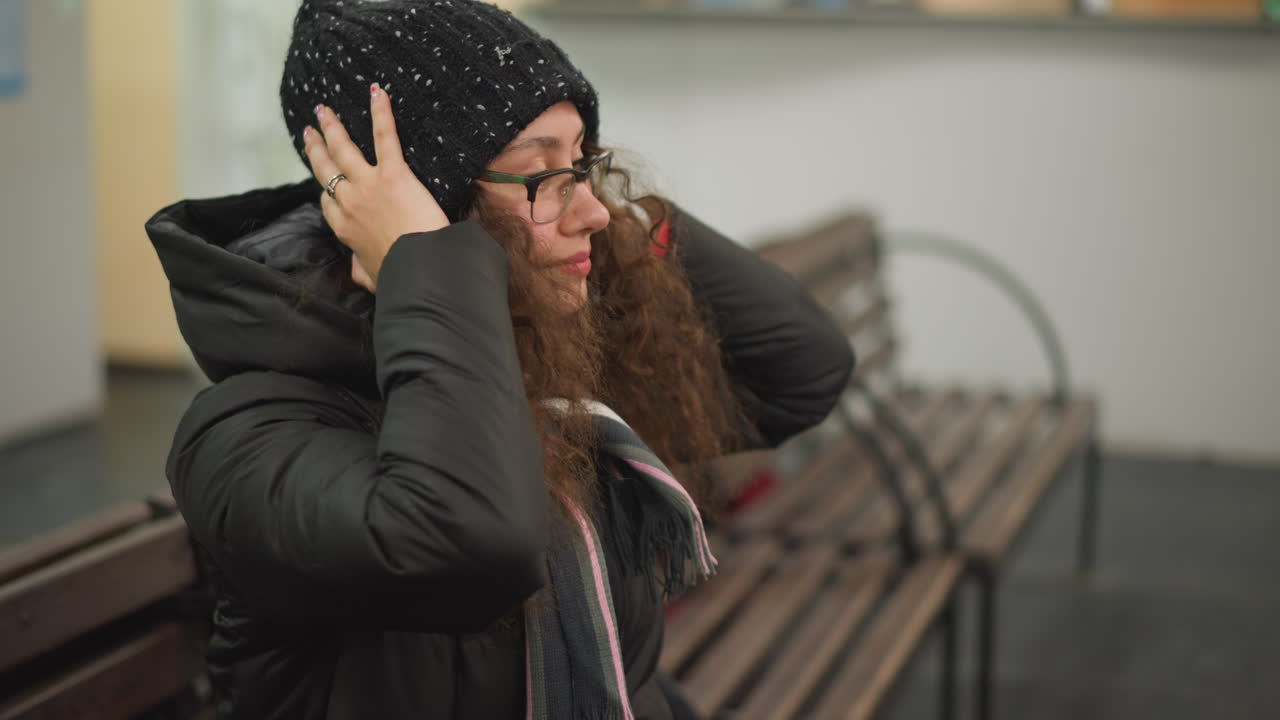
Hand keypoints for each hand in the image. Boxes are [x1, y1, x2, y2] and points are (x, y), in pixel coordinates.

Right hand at [303, 83, 448, 291]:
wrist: (420, 268)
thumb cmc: (401, 276)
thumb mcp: (373, 280)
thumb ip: (362, 271)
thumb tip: (357, 269)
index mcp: (344, 228)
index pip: (327, 202)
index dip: (326, 190)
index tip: (327, 184)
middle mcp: (349, 202)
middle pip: (325, 169)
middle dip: (316, 149)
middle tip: (310, 132)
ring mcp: (368, 185)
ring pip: (343, 149)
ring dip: (332, 127)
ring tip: (324, 111)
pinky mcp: (394, 174)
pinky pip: (385, 137)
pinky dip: (381, 113)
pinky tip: (377, 93)